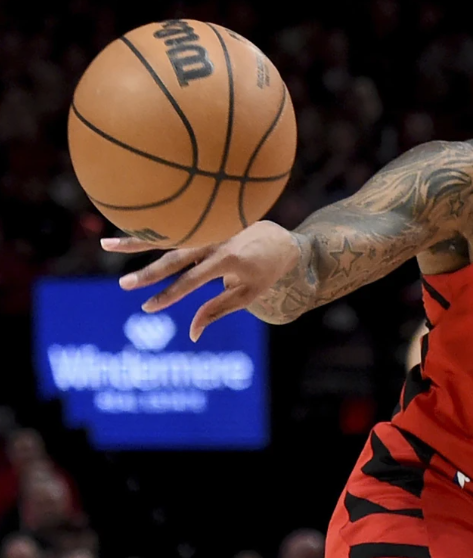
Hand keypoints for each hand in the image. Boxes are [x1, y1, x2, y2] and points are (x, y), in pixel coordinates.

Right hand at [101, 220, 302, 340]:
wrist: (282, 238)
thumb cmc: (265, 272)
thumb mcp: (247, 295)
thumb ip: (217, 311)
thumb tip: (192, 334)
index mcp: (229, 259)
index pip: (193, 280)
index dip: (170, 295)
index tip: (147, 307)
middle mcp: (216, 240)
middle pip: (176, 257)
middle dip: (149, 272)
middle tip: (125, 285)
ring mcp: (209, 228)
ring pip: (168, 236)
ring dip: (136, 241)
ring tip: (105, 243)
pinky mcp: (204, 223)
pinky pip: (173, 228)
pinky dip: (149, 231)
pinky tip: (123, 233)